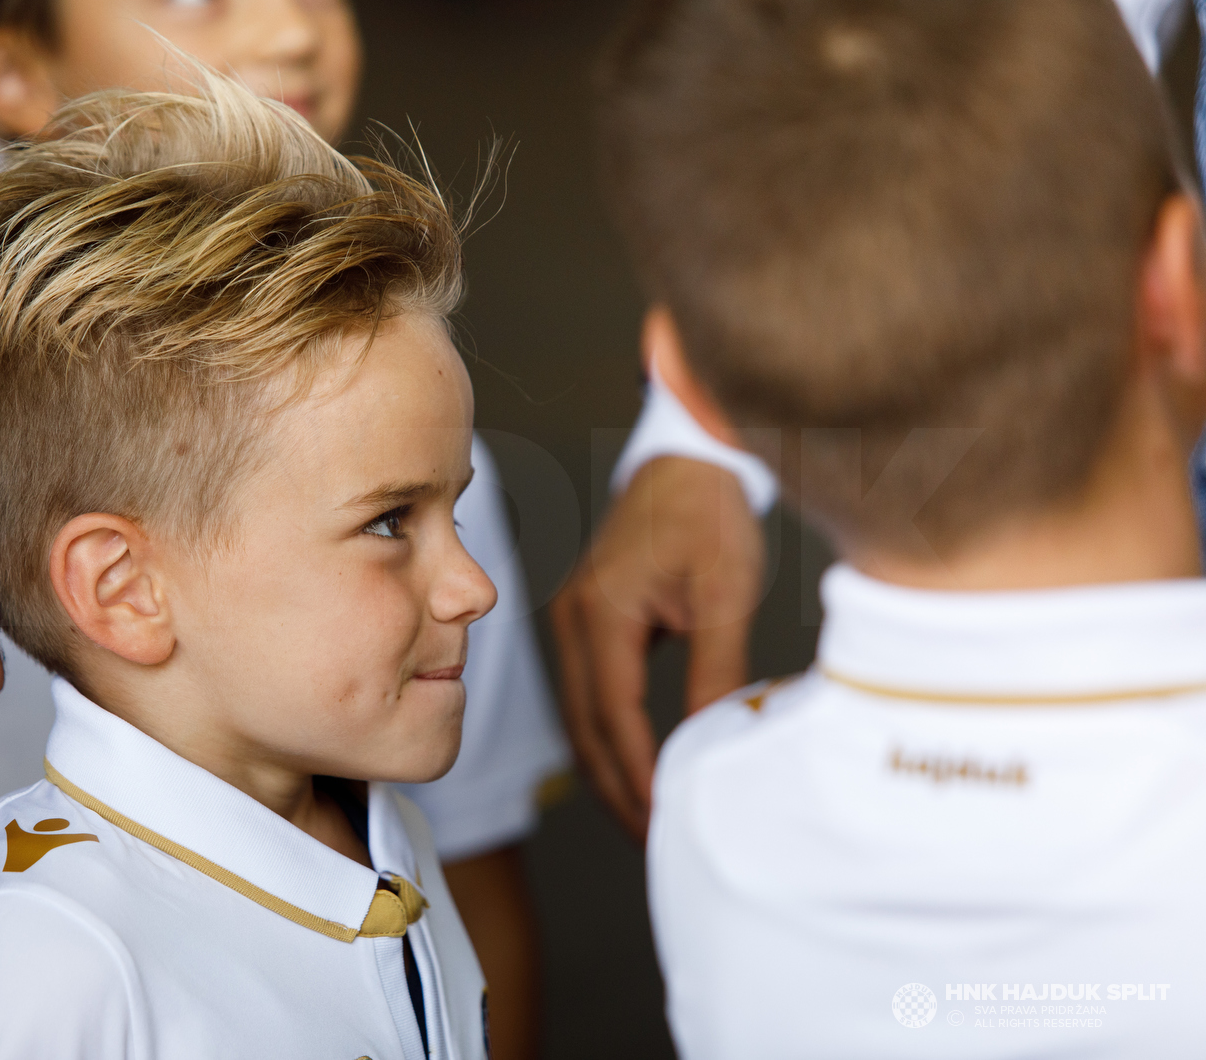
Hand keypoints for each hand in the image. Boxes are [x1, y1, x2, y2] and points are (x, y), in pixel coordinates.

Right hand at [549, 456, 762, 839]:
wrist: (688, 460)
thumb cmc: (708, 513)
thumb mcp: (724, 595)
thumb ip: (715, 671)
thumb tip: (711, 740)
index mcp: (602, 614)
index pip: (614, 718)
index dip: (639, 776)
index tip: (665, 819)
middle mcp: (574, 622)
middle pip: (585, 729)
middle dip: (618, 790)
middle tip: (656, 839)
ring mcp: (573, 621)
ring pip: (580, 717)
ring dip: (610, 770)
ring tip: (647, 816)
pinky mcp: (586, 619)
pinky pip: (588, 694)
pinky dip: (608, 736)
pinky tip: (636, 763)